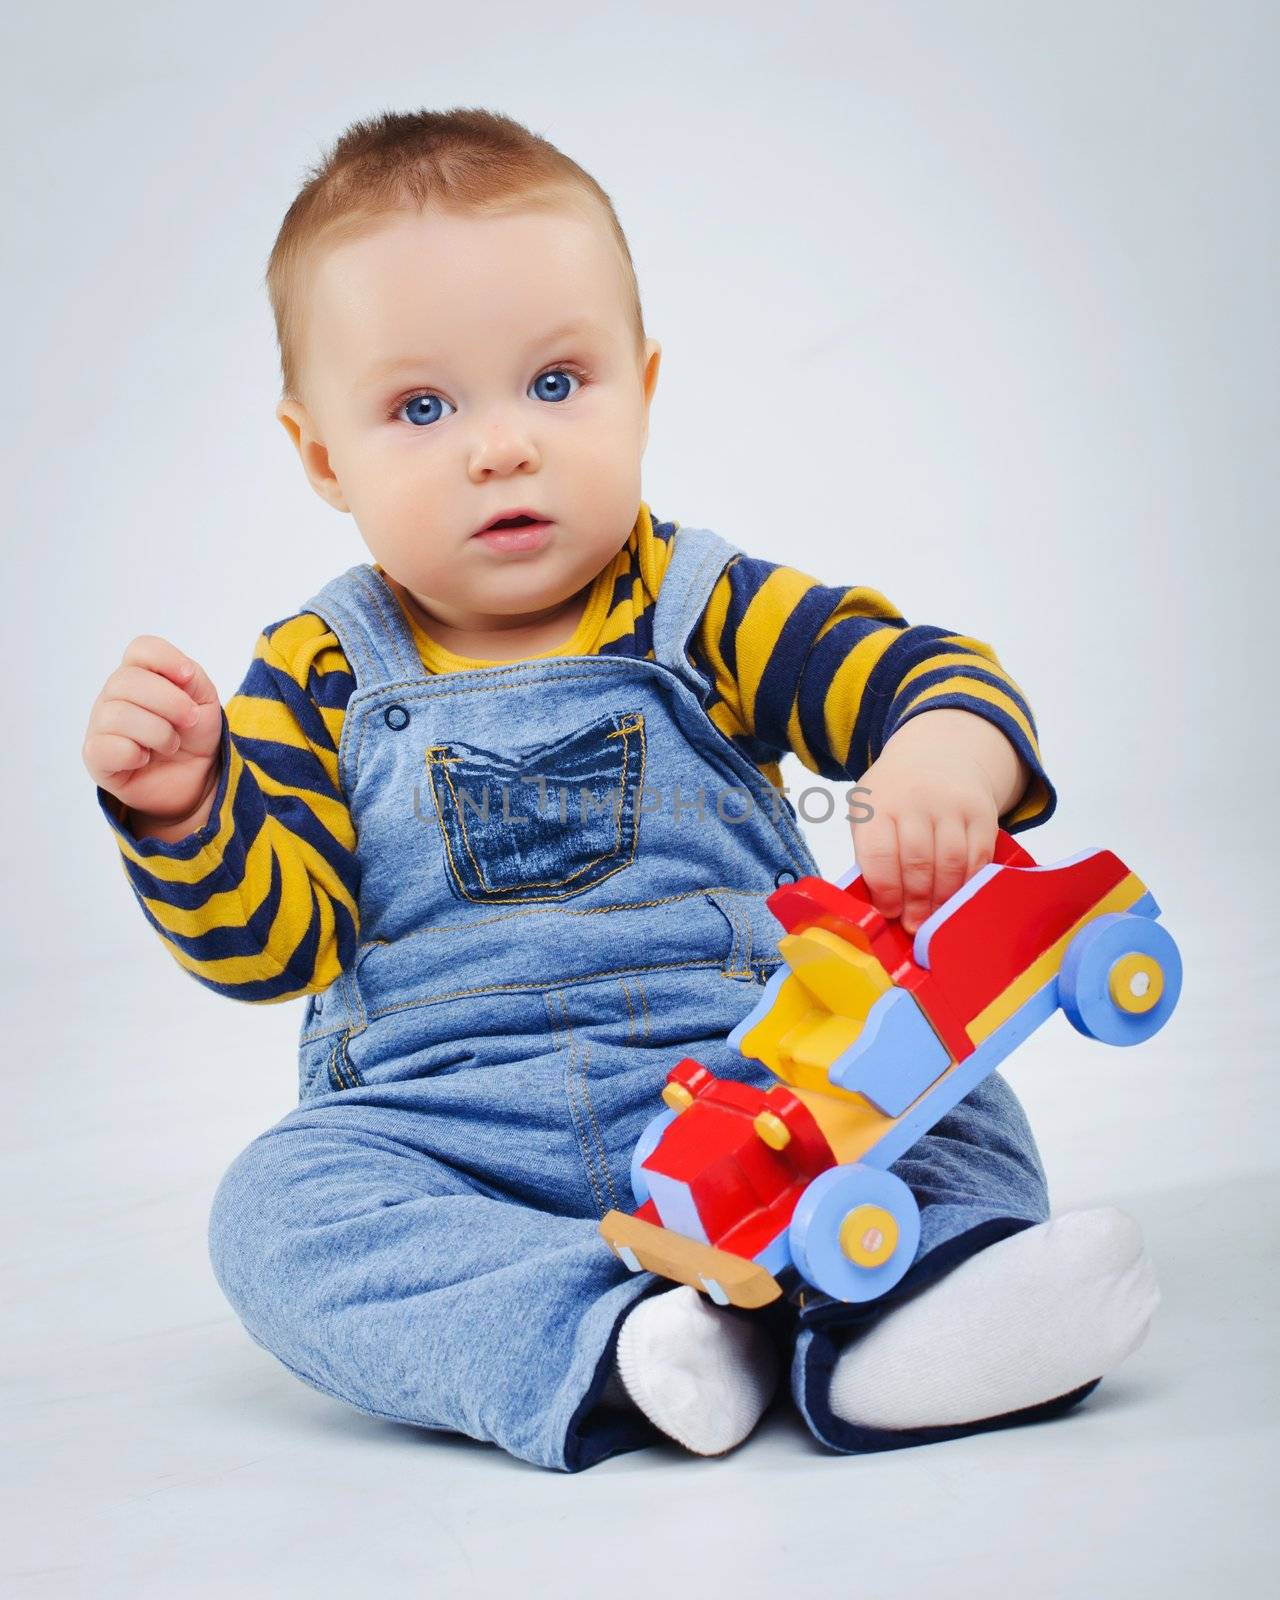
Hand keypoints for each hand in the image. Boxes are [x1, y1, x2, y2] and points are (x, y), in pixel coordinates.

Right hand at [83, 635, 223, 831]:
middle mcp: (114, 696)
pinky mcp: (96, 758)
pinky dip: (132, 753)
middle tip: (190, 720)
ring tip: (171, 744)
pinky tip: (144, 758)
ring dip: (158, 732)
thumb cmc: (193, 735)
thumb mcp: (204, 701)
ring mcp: (101, 725)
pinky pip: (104, 747)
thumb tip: (180, 673)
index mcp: (140, 675)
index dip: (165, 659)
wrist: (195, 779)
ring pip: (117, 715)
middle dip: (169, 702)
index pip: (140, 649)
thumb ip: (192, 678)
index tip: (189, 677)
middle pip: (126, 681)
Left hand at [850, 708, 1026, 933]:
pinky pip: (978, 857)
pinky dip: (968, 884)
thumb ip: (872, 854)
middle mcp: (914, 801)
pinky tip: (957, 897)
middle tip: (914, 925)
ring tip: (935, 917)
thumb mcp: (869, 813)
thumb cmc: (894, 796)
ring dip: (943, 898)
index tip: (888, 912)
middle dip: (916, 902)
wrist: (935, 754)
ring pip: (950, 863)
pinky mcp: (981, 813)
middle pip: (917, 863)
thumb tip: (882, 908)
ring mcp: (951, 805)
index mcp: (877, 804)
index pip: (879, 854)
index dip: (885, 891)